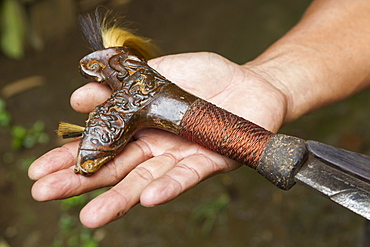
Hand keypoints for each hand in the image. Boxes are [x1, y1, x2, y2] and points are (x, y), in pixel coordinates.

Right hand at [28, 52, 286, 227]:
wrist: (250, 82)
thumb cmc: (205, 76)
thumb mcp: (159, 71)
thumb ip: (122, 86)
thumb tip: (79, 96)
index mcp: (142, 126)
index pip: (101, 144)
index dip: (70, 155)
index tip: (39, 169)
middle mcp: (157, 146)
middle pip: (116, 167)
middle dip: (81, 181)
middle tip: (45, 194)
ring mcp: (181, 156)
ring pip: (146, 179)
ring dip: (119, 197)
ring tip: (90, 217)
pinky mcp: (210, 160)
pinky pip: (187, 177)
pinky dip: (168, 186)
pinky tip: (148, 196)